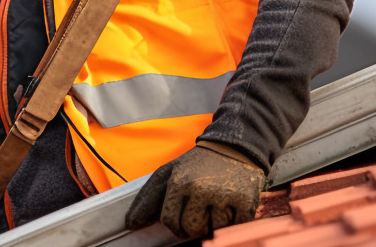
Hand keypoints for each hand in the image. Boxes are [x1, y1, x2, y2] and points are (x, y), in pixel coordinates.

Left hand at [124, 143, 264, 238]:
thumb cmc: (197, 164)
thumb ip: (148, 198)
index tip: (182, 217)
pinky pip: (235, 226)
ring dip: (215, 220)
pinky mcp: (245, 201)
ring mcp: (223, 196)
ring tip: (216, 200)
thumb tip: (130, 224)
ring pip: (214, 229)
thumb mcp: (169, 173)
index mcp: (178, 182)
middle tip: (200, 210)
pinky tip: (230, 202)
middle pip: (191, 229)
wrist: (233, 147)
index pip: (169, 221)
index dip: (175, 223)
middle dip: (194, 224)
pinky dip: (233, 219)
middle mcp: (200, 189)